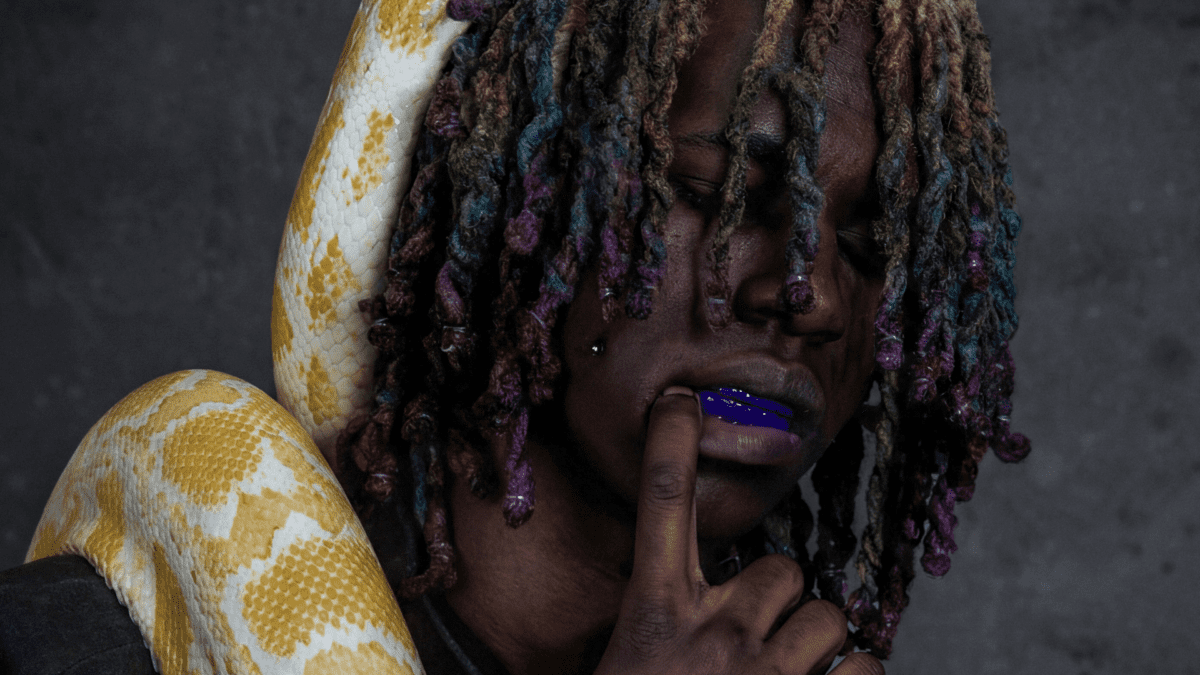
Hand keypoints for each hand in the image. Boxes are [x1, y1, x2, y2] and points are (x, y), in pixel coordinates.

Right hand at [594, 388, 882, 674]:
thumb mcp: (628, 656)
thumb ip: (656, 618)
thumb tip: (676, 597)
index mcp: (656, 613)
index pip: (663, 502)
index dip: (672, 441)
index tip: (680, 401)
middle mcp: (714, 632)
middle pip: (780, 570)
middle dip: (777, 600)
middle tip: (752, 640)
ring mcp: (764, 670)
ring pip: (827, 618)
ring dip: (812, 643)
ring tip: (784, 671)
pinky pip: (865, 665)